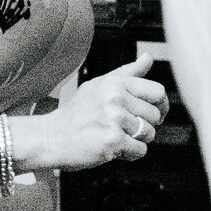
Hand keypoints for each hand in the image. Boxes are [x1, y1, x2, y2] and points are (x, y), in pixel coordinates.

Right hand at [15, 54, 166, 172]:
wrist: (50, 138)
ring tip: (115, 136)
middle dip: (145, 125)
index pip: (157, 92)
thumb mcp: (100, 85)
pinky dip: (130, 153)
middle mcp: (115, 98)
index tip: (153, 112)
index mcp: (114, 83)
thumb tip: (148, 57)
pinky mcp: (112, 141)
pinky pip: (140, 150)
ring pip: (149, 133)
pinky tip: (112, 147)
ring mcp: (113, 120)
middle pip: (155, 115)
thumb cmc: (77, 113)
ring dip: (137, 140)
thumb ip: (128, 72)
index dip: (160, 105)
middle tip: (124, 127)